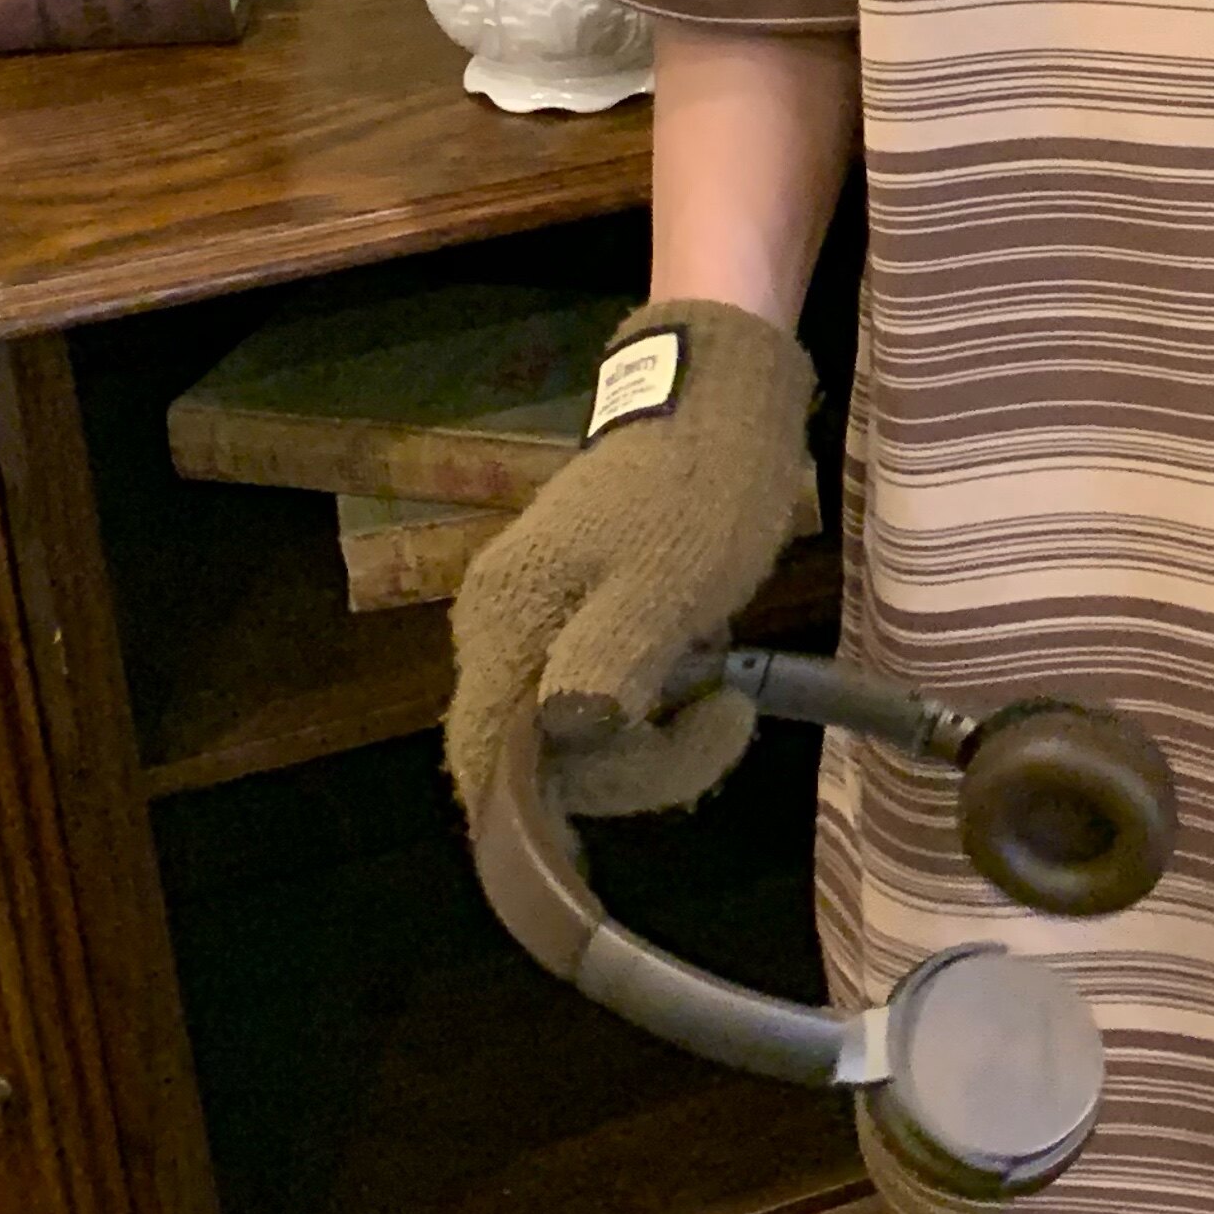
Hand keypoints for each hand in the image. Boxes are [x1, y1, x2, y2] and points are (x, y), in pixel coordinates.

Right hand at [444, 296, 817, 829]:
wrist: (719, 402)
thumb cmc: (699, 490)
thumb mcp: (669, 582)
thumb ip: (606, 663)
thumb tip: (559, 740)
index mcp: (505, 621)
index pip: (486, 762)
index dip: (552, 811)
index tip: (642, 796)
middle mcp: (499, 626)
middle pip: (533, 756)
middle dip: (633, 765)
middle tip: (726, 716)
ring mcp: (534, 617)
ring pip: (570, 729)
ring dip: (650, 736)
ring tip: (724, 688)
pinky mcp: (576, 611)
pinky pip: (596, 692)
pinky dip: (652, 705)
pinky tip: (704, 669)